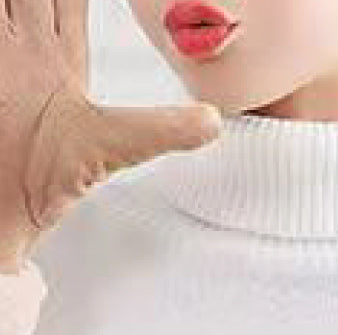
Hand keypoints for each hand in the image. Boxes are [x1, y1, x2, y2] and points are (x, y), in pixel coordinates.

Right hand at [0, 0, 223, 267]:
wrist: (4, 208)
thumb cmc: (52, 178)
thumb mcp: (116, 141)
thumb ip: (162, 128)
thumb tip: (214, 123)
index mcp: (57, 54)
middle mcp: (22, 44)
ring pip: (7, 1)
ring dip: (15, 0)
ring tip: (26, 4)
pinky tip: (7, 14)